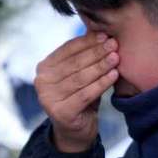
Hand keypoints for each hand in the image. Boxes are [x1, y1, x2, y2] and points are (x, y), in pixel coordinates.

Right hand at [34, 32, 119, 152]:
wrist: (76, 130)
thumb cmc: (80, 96)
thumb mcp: (80, 73)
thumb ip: (84, 54)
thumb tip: (97, 26)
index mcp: (43, 68)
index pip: (67, 50)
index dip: (87, 41)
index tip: (106, 35)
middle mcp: (41, 82)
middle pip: (75, 63)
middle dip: (97, 52)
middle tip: (115, 44)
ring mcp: (48, 98)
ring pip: (81, 78)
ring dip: (101, 66)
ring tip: (117, 58)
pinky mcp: (60, 112)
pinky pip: (86, 93)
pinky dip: (102, 83)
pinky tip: (114, 75)